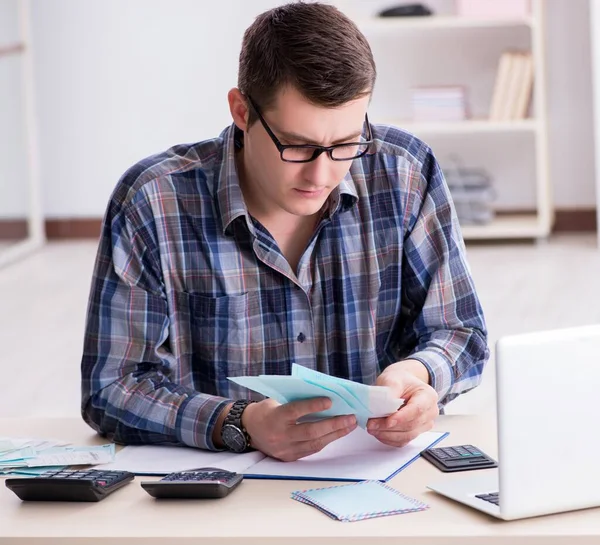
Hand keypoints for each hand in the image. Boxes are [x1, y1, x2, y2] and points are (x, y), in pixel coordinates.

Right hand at [242, 398, 356, 461]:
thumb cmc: (266, 411)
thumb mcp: (277, 401)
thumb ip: (296, 402)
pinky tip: (337, 434)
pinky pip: (312, 449)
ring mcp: (285, 449)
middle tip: (350, 417)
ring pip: (315, 443)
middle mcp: (280, 435)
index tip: (330, 401)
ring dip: (335, 434)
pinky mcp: (289, 457)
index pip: (297, 411)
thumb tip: (323, 399)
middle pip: (311, 431)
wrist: (248, 430)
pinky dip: (326, 440)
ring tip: (349, 426)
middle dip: (334, 424)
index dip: (314, 406)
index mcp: (275, 417)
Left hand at [367, 361, 438, 446]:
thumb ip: (390, 390)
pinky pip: (402, 441)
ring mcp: (424, 424)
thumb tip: (384, 404)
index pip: (417, 409)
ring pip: (407, 436)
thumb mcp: (393, 379)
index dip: (402, 417)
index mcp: (428, 396)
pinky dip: (388, 439)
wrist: (401, 385)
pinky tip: (378, 432)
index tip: (388, 421)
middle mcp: (430, 412)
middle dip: (389, 427)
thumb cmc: (399, 380)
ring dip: (387, 434)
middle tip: (371, 424)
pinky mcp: (415, 433)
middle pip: (411, 425)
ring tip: (372, 428)